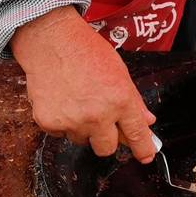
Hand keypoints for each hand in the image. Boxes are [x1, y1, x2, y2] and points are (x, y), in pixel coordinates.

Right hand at [11, 7, 156, 161]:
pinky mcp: (50, 122)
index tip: (146, 155)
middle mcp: (97, 115)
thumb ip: (133, 100)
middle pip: (107, 148)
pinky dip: (60, 121)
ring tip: (75, 100)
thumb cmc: (85, 50)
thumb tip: (145, 121)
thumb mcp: (119, 71)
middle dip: (105, 138)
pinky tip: (61, 99)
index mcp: (120, 100)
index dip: (143, 149)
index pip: (137, 135)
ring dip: (81, 127)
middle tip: (99, 119)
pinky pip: (59, 133)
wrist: (50, 41)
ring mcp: (72, 121)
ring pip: (81, 140)